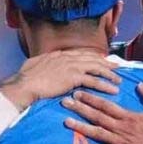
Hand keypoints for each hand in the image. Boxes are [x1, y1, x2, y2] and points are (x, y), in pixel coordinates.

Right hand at [0, 49, 119, 109]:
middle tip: (117, 66)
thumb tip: (41, 63)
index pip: (79, 54)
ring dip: (109, 73)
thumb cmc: (24, 78)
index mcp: (58, 54)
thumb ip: (41, 63)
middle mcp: (67, 57)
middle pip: (91, 58)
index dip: (91, 57)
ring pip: (96, 67)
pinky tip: (113, 89)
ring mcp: (71, 66)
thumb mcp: (32, 65)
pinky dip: (105, 85)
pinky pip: (94, 80)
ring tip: (119, 79)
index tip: (100, 60)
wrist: (24, 85)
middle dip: (105, 62)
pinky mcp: (74, 77)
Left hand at [62, 83, 142, 143]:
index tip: (78, 93)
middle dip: (79, 109)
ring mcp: (121, 143)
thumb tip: (140, 85)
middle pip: (97, 117)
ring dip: (80, 127)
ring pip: (97, 133)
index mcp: (130, 117)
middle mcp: (122, 129)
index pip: (106, 105)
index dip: (91, 99)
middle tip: (65, 102)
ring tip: (66, 122)